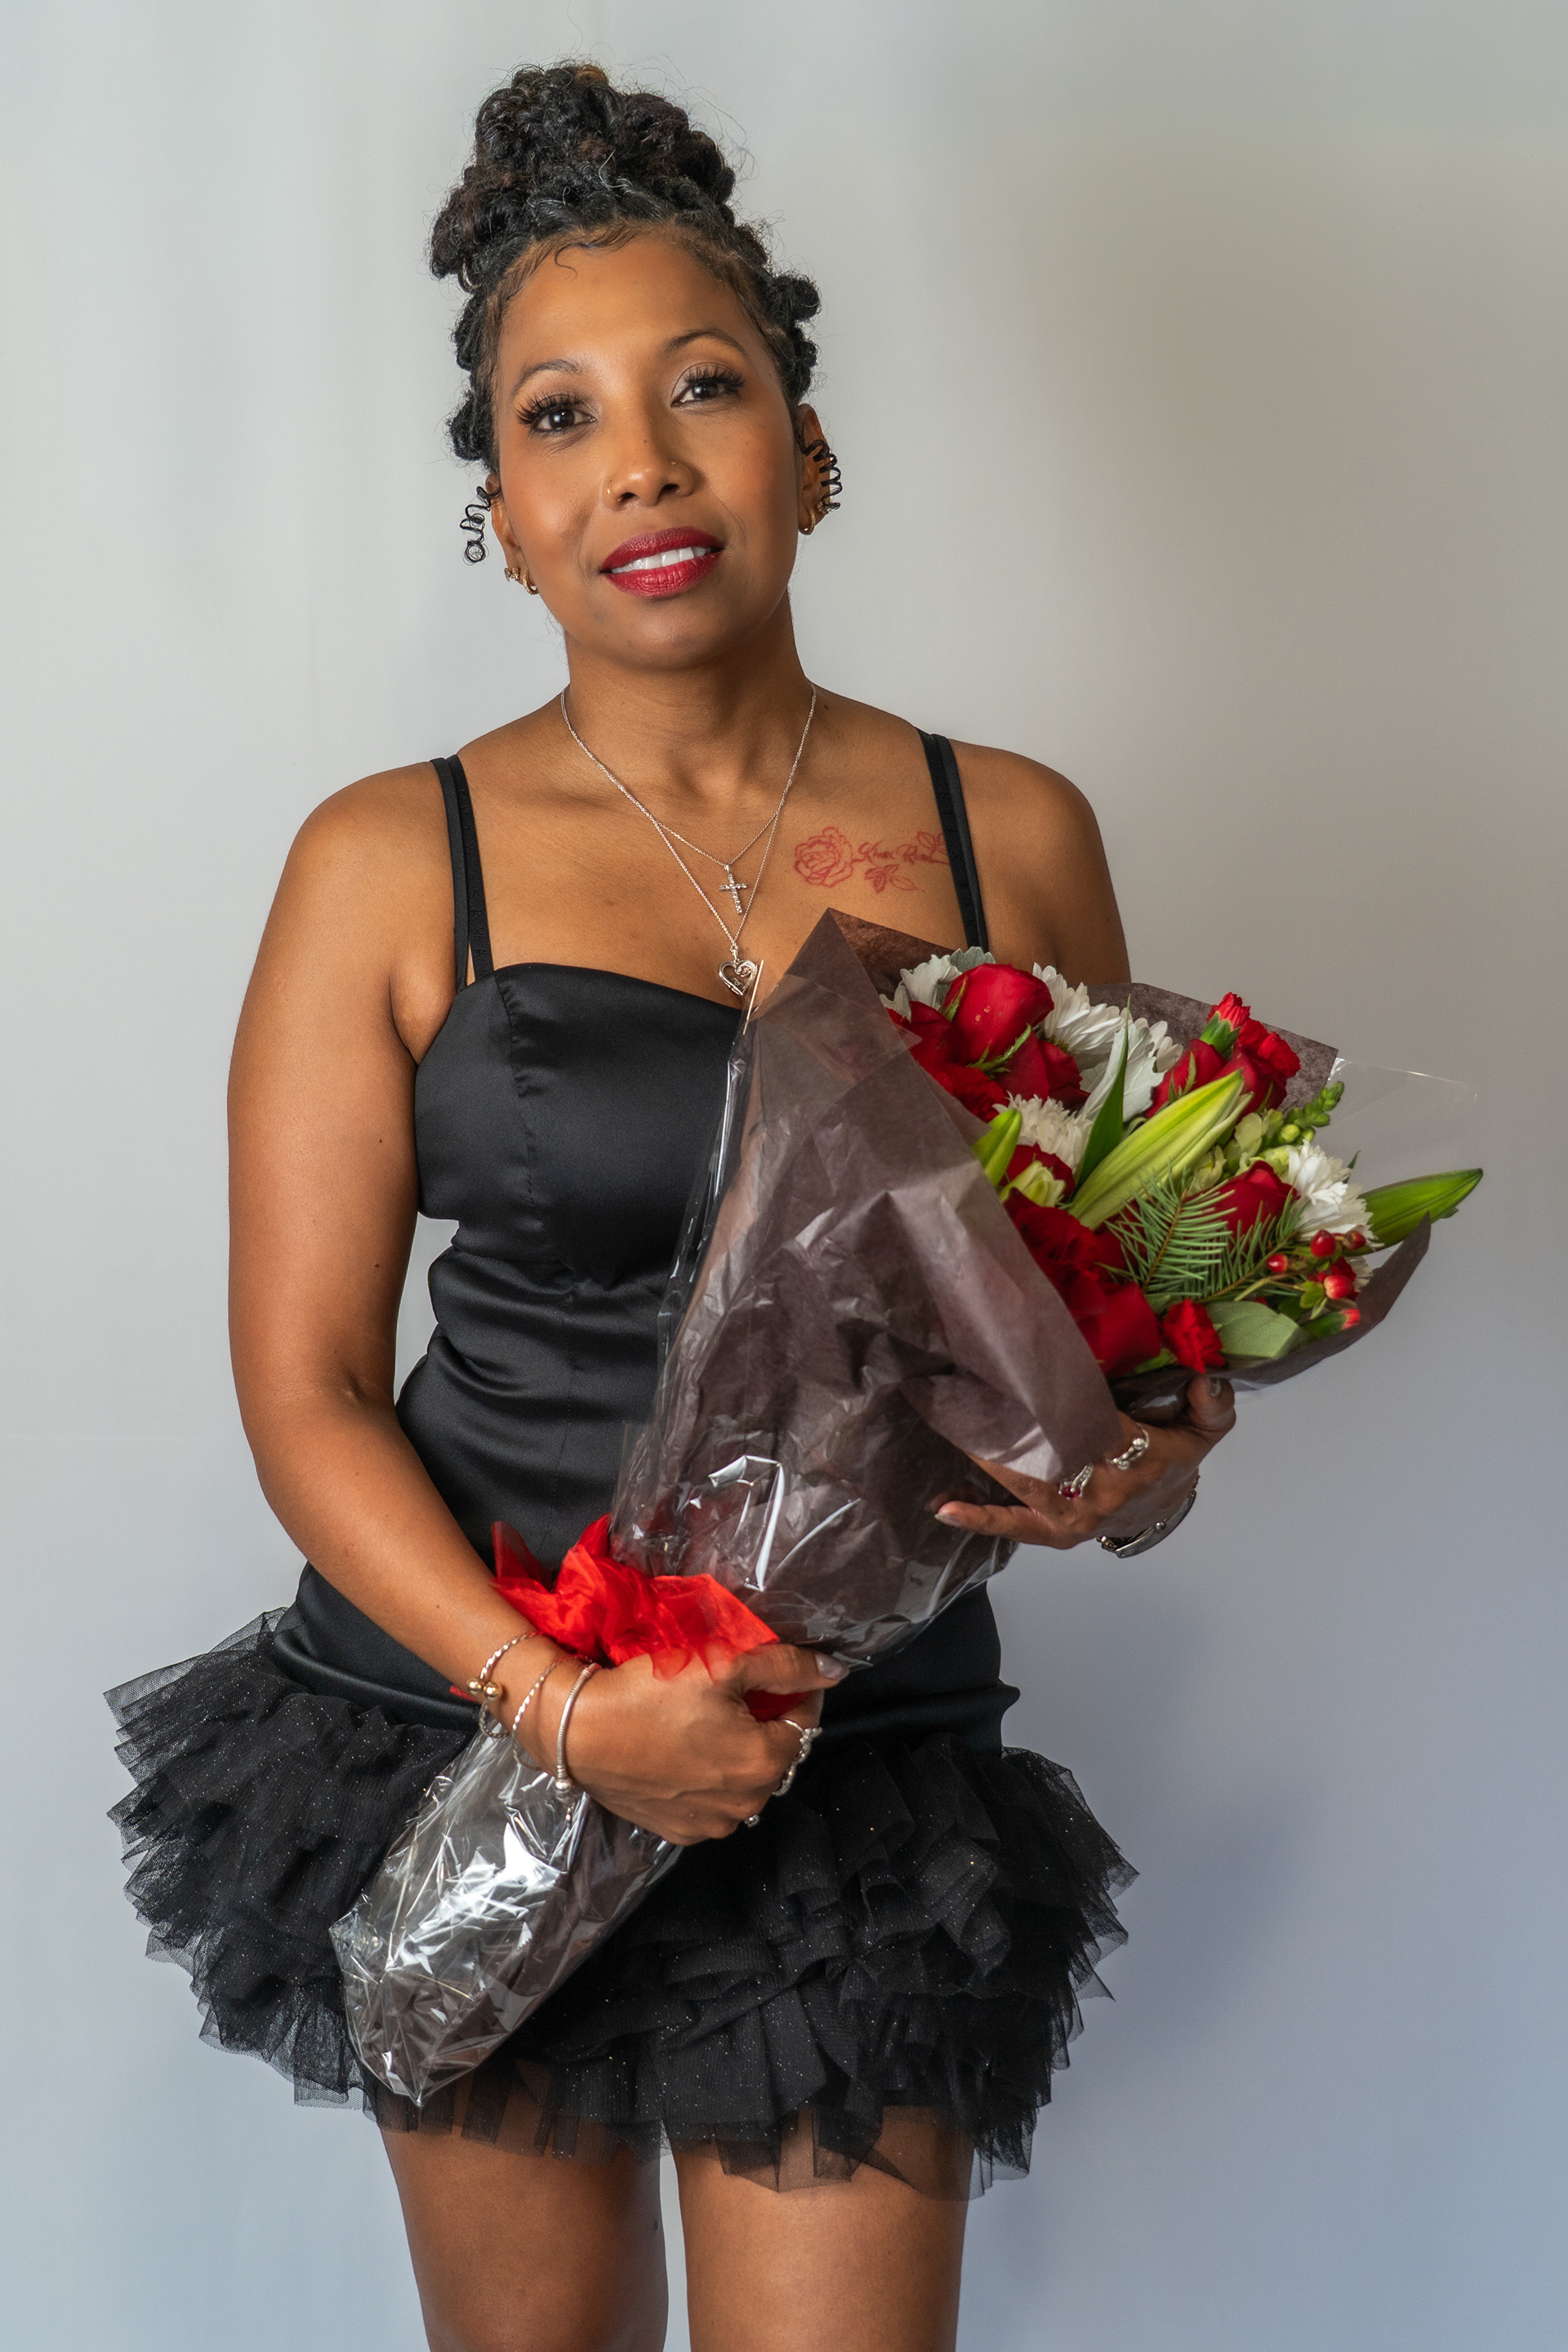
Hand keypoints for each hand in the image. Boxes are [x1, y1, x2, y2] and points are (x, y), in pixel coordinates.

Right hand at [535, 1643, 843, 1846]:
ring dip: (740, 1752)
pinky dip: (711, 1778)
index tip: (781, 1672)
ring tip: (710, 1720)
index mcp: (764, 1762)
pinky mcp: (681, 1832)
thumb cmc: (652, 1694)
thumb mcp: (723, 1664)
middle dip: (768, 1723)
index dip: (798, 1692)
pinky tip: (687, 1751)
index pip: (806, 1723)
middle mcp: (747, 1803)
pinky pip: (714, 1802)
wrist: (580, 1732)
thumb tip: (835, 1669)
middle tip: (739, 1692)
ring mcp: (712, 1823)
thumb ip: (785, 1665)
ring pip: (746, 1781)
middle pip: (776, 1754)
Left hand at [934, 1373, 1234, 1551]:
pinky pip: (1015, 1527)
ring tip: (953, 1429)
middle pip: (1050, 1459)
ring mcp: (1075, 1517)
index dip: (1058, 1406)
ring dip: (986, 1460)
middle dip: (1009, 1428)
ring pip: (1025, 1488)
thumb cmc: (1175, 1456)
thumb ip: (1212, 1404)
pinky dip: (981, 1518)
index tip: (1022, 1378)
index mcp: (1139, 1461)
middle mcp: (1102, 1493)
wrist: (1165, 1504)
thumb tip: (1206, 1382)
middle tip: (970, 1393)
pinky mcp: (1055, 1532)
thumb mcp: (1207, 1428)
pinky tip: (946, 1506)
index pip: (1094, 1429)